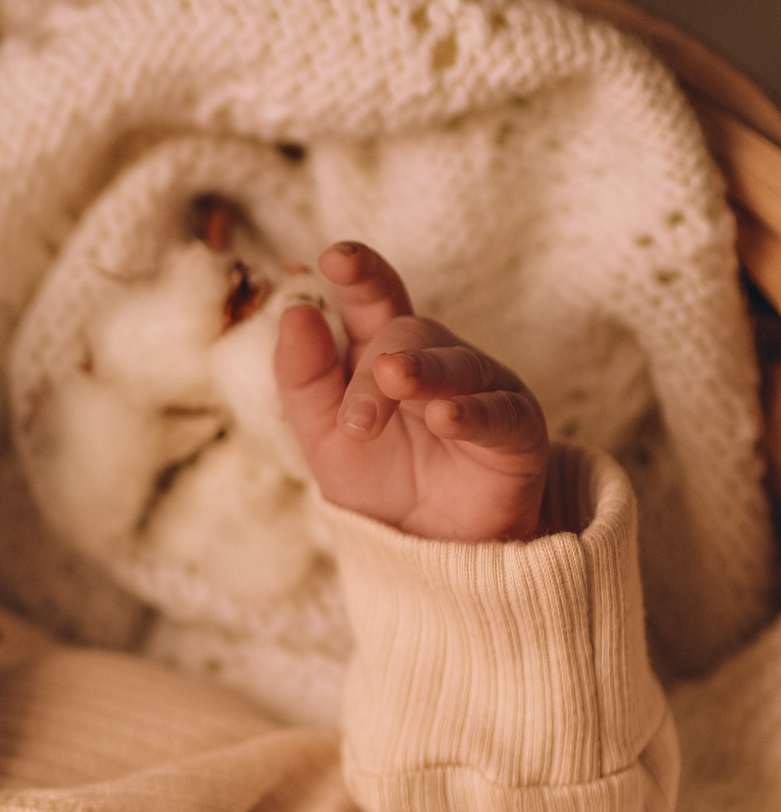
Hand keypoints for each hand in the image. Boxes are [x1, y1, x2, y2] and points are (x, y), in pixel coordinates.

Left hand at [273, 242, 550, 542]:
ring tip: (394, 380)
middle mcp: (438, 359)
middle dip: (376, 371)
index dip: (360, 274)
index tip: (335, 259)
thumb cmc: (377, 483)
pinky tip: (445, 418)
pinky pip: (497, 411)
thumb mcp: (321, 436)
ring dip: (423, 374)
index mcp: (386, 352)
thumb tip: (294, 313)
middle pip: (409, 333)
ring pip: (456, 364)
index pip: (375, 298)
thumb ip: (304, 379)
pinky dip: (470, 413)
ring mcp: (483, 388)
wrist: (424, 552)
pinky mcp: (518, 428)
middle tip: (355, 422)